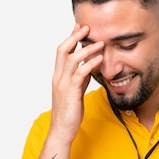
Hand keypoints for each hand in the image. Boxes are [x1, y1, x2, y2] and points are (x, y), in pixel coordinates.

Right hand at [49, 24, 103, 143]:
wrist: (62, 130)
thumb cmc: (69, 113)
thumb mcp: (75, 92)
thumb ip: (80, 79)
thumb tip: (89, 67)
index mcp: (58, 76)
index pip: (62, 52)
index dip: (70, 38)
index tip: (80, 27)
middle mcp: (58, 77)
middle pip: (62, 50)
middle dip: (74, 36)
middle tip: (87, 27)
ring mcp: (63, 84)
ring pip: (72, 59)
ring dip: (86, 48)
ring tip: (100, 42)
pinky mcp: (71, 92)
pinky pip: (80, 73)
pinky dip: (90, 64)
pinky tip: (99, 59)